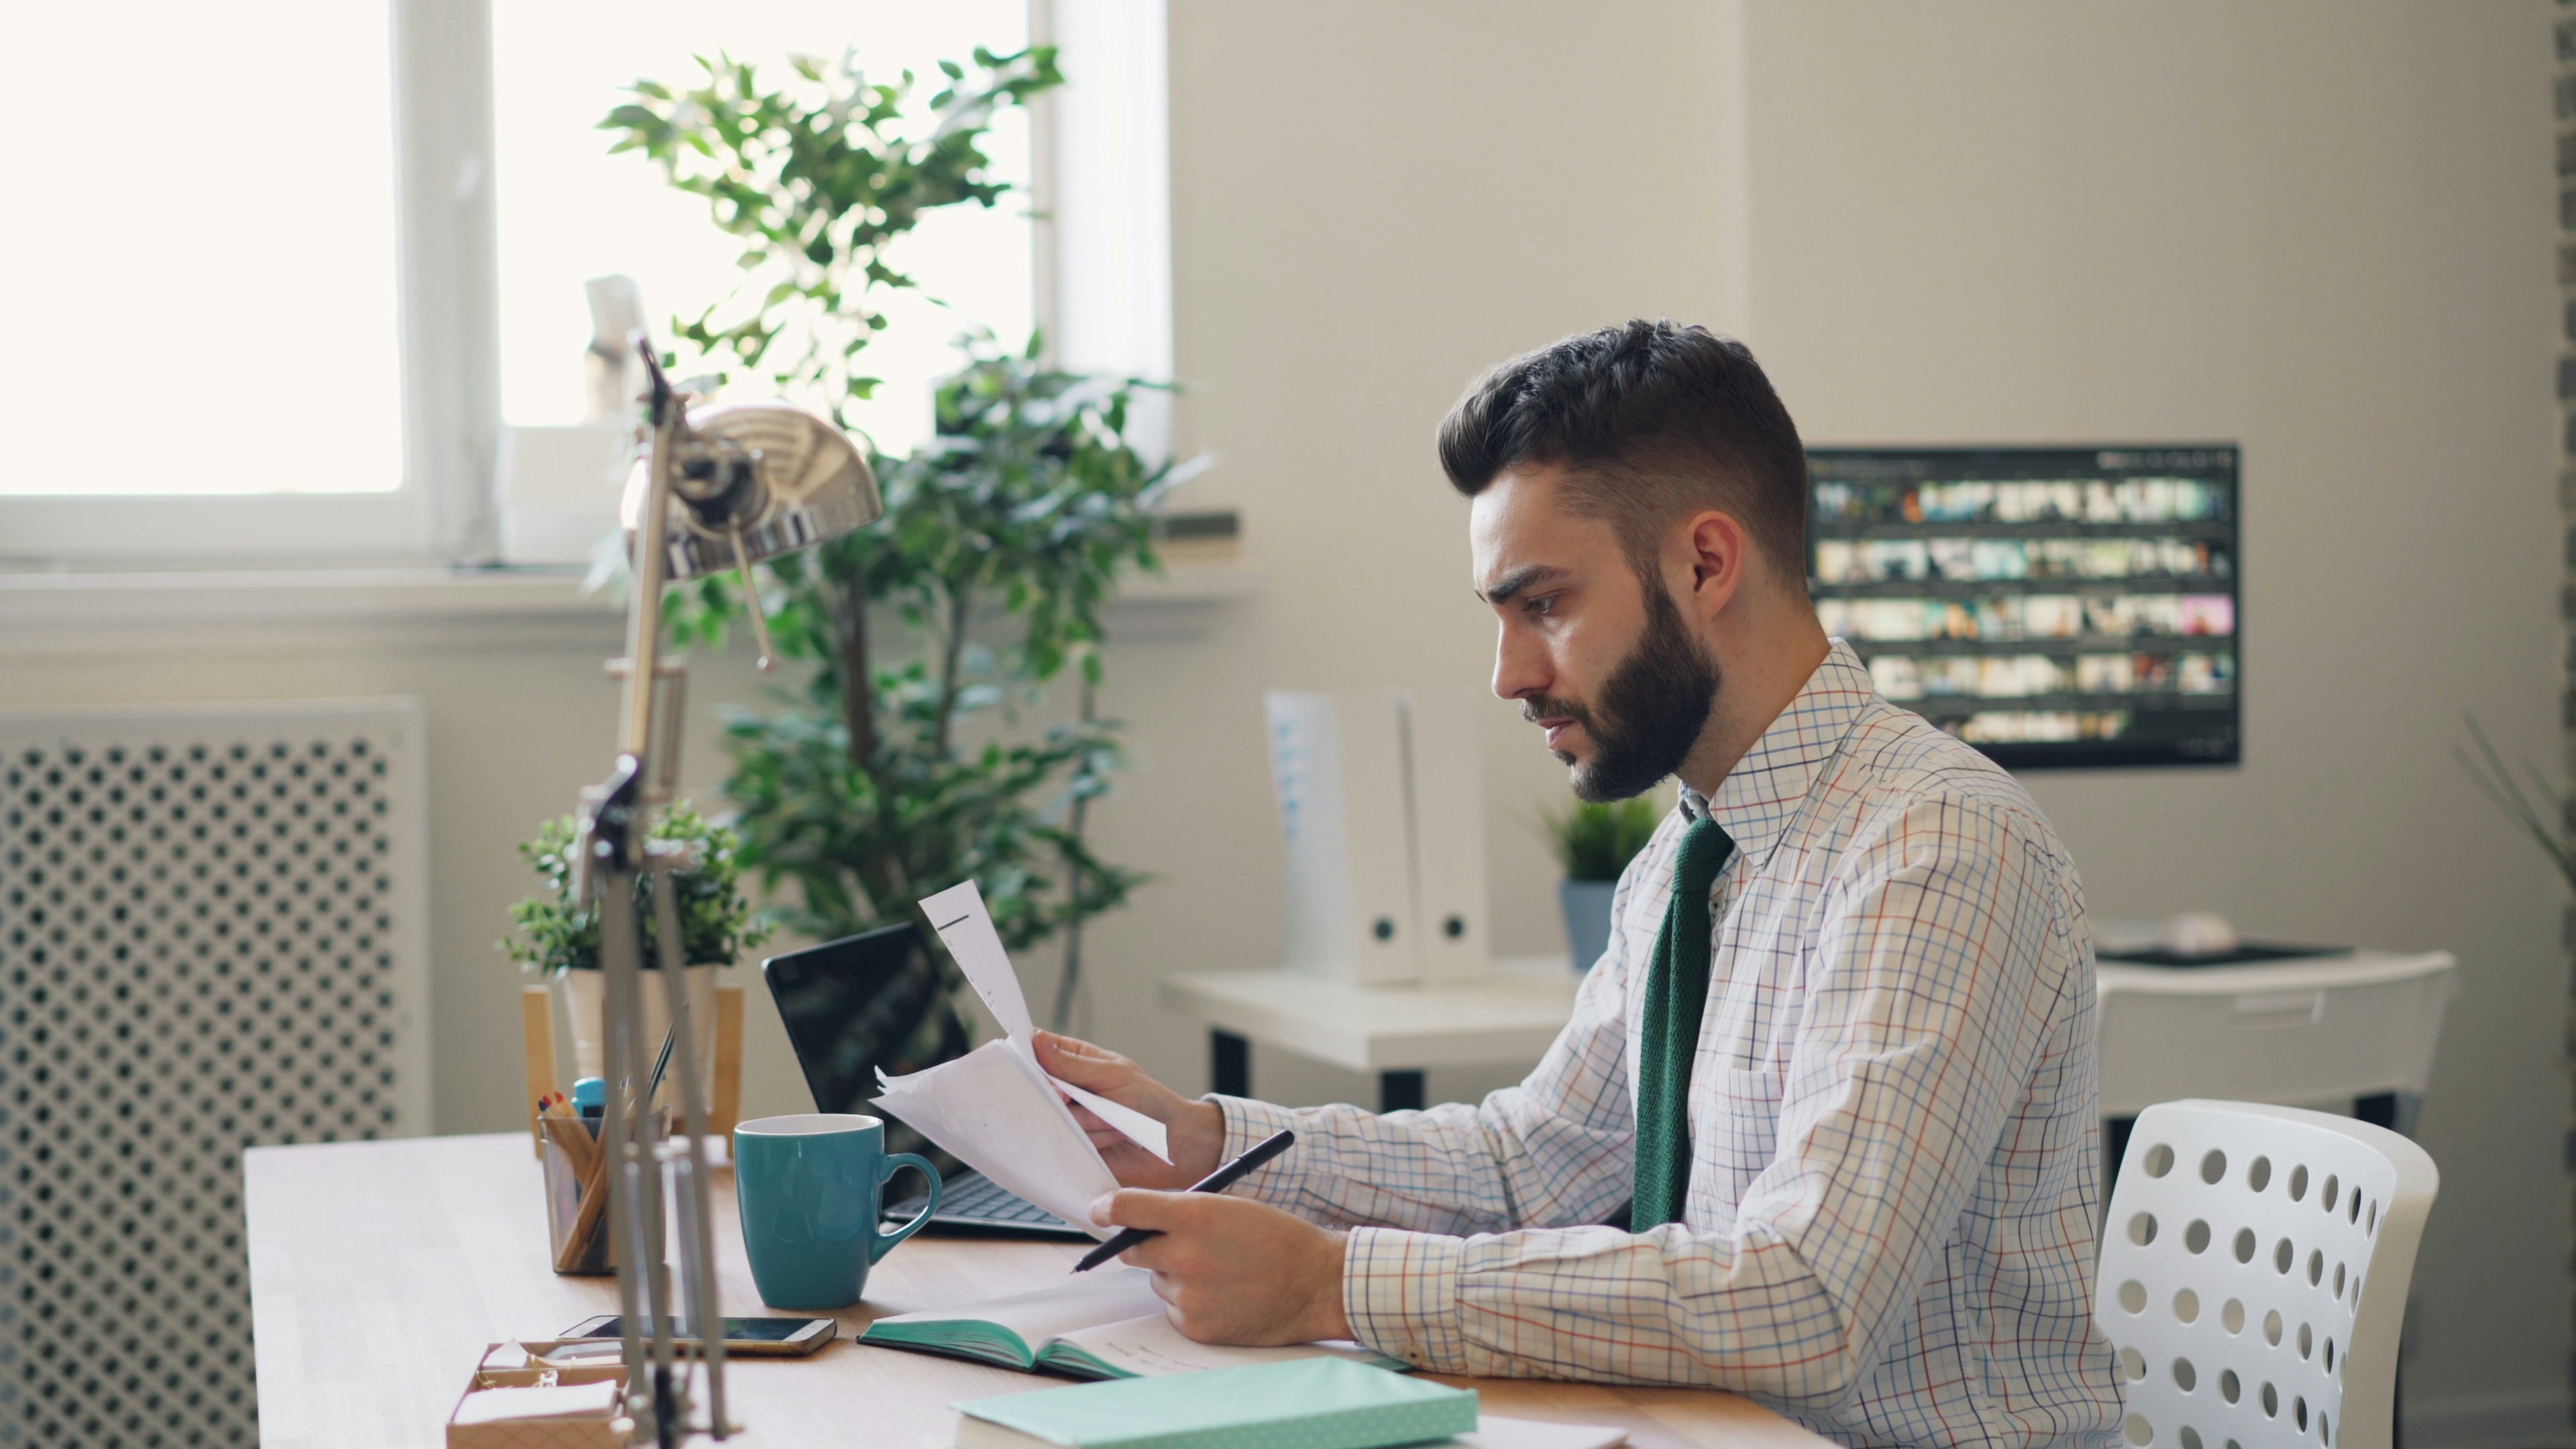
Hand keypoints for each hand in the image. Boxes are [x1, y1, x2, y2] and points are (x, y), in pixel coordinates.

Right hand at [1034, 1030, 1226, 1188]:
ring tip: (1114, 1120)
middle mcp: (1066, 1090)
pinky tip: (1112, 1138)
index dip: (1026, 1055)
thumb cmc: (1150, 1102)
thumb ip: (1073, 1064)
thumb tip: (1037, 1041)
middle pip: (1036, 1088)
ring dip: (1089, 1121)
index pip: (1037, 1050)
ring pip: (1053, 1117)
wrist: (1173, 1145)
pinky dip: (1093, 1140)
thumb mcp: (1113, 1075)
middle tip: (1075, 1098)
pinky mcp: (1072, 1147)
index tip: (1028, 1062)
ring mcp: (1068, 1119)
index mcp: (1075, 1061)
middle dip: (1061, 1095)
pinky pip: (1065, 1143)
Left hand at [1092, 1188, 1351, 1345]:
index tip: (1100, 1210)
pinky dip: (1192, 1303)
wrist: (1317, 1284)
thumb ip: (1184, 1211)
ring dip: (1176, 1275)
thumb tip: (1141, 1220)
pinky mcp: (1195, 1326)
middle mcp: (1184, 1255)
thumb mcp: (1231, 1207)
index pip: (1127, 1208)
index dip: (1107, 1208)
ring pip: (1158, 1281)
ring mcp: (1188, 1295)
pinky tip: (1225, 1295)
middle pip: (1133, 1249)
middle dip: (1146, 1245)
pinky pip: (1175, 1310)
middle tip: (1174, 1244)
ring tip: (1221, 1272)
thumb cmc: (1278, 1238)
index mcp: (1194, 1215)